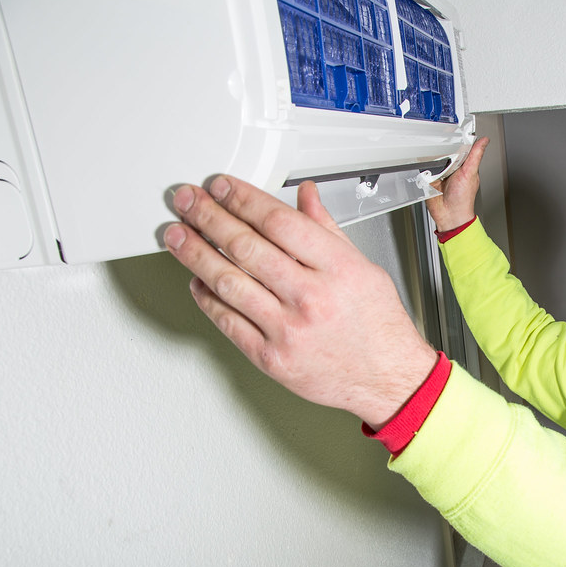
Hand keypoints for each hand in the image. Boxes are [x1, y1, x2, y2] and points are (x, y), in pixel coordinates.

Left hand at [164, 176, 437, 428]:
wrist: (388, 379)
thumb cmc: (378, 326)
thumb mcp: (363, 267)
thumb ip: (327, 230)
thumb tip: (305, 196)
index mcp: (337, 268)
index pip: (278, 221)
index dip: (242, 199)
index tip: (221, 187)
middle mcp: (311, 298)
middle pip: (247, 247)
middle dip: (208, 217)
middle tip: (188, 201)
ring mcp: (289, 330)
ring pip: (229, 283)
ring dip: (195, 254)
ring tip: (177, 235)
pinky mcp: (272, 358)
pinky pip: (228, 322)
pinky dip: (208, 299)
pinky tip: (197, 281)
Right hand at [426, 136, 489, 230]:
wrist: (449, 215)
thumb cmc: (463, 199)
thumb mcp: (470, 173)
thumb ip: (475, 156)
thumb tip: (484, 141)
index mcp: (463, 164)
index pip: (460, 146)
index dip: (457, 138)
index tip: (454, 133)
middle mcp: (451, 167)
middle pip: (444, 150)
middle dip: (442, 149)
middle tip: (445, 156)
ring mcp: (439, 172)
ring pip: (433, 157)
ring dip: (432, 158)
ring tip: (438, 168)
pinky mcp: (428, 177)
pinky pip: (424, 167)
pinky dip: (424, 167)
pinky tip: (430, 171)